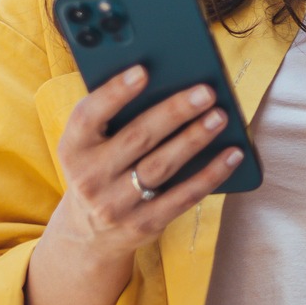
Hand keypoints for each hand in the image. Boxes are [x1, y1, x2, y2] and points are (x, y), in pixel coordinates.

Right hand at [47, 65, 242, 264]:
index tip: (143, 71)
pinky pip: (183, 196)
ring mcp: (115, 205)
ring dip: (194, 139)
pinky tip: (232, 154)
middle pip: (137, 138)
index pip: (88, 116)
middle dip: (174, 112)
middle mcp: (89, 178)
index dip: (114, 92)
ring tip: (219, 117)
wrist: (89, 233)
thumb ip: (115, 118)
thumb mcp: (91, 146)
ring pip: (161, 166)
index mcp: (73, 149)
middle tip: (205, 92)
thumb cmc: (100, 169)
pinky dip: (211, 174)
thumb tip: (167, 81)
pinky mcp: (143, 224)